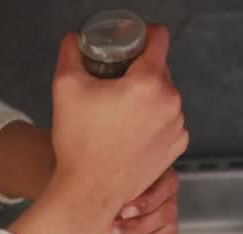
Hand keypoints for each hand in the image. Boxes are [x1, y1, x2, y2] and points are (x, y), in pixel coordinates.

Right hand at [48, 26, 187, 230]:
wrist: (89, 191)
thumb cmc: (78, 143)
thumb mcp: (65, 85)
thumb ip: (71, 51)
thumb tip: (75, 40)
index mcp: (149, 83)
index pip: (159, 38)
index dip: (143, 33)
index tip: (130, 40)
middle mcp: (171, 103)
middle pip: (160, 68)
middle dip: (138, 69)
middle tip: (113, 82)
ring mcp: (177, 127)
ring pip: (164, 95)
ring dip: (146, 96)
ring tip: (119, 110)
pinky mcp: (176, 147)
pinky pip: (167, 120)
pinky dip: (153, 119)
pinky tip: (130, 129)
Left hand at [109, 168, 182, 233]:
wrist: (119, 176)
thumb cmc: (118, 174)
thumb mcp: (121, 171)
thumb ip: (120, 181)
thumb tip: (106, 197)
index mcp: (165, 178)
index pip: (160, 194)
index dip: (142, 204)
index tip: (123, 210)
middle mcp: (171, 198)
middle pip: (163, 216)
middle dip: (135, 227)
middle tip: (112, 228)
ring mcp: (170, 217)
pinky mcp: (167, 232)